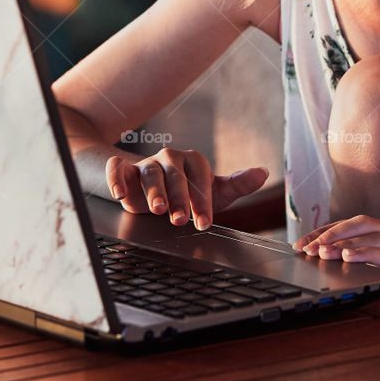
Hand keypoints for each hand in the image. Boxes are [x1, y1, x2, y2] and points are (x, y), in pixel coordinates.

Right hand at [105, 148, 268, 231]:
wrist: (155, 192)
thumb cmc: (189, 192)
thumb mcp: (214, 192)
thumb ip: (237, 184)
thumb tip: (263, 172)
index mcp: (194, 161)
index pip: (200, 178)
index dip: (202, 201)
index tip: (204, 222)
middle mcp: (170, 159)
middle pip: (174, 175)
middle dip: (179, 198)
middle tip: (181, 219)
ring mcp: (146, 163)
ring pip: (149, 172)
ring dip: (153, 191)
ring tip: (158, 210)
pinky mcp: (124, 170)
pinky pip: (117, 168)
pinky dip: (116, 177)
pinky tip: (118, 193)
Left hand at [293, 214, 379, 307]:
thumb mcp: (378, 271)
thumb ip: (358, 260)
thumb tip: (320, 256)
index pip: (352, 224)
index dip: (325, 230)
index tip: (302, 243)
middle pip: (362, 223)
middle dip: (332, 233)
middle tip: (309, 247)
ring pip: (374, 236)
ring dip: (345, 243)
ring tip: (323, 252)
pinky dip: (367, 254)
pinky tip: (348, 258)